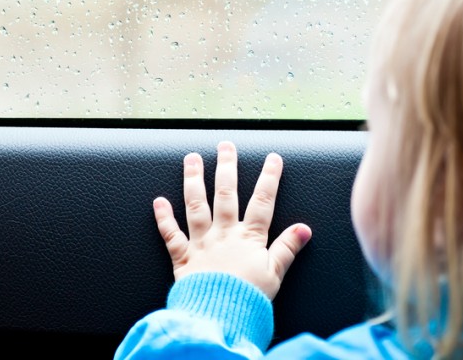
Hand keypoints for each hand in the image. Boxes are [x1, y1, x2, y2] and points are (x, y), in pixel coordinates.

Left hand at [153, 140, 311, 299]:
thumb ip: (287, 248)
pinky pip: (171, 235)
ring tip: (191, 159)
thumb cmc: (248, 299)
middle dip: (226, 167)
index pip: (262, 201)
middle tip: (225, 146)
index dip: (269, 178)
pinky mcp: (183, 258)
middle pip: (226, 194)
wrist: (220, 317)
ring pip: (196, 205)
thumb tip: (304, 228)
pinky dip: (163, 218)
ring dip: (193, 180)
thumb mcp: (275, 274)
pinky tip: (159, 201)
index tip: (272, 158)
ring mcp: (201, 243)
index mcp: (248, 238)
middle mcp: (223, 234)